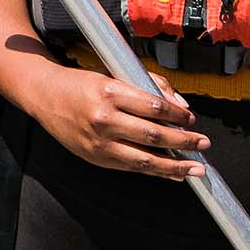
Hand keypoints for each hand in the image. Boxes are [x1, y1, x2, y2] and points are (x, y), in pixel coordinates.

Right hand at [29, 66, 208, 179]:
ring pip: (144, 159)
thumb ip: (151, 86)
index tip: (192, 119)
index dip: (177, 115)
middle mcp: (104, 119)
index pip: (153, 106)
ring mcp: (99, 143)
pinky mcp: (96, 158)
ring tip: (195, 169)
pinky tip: (172, 174)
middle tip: (203, 144)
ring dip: (174, 166)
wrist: (46, 97)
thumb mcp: (116, 75)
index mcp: (110, 92)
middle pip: (153, 135)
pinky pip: (131, 168)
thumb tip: (181, 106)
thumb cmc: (84, 83)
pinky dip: (155, 172)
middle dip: (184, 142)